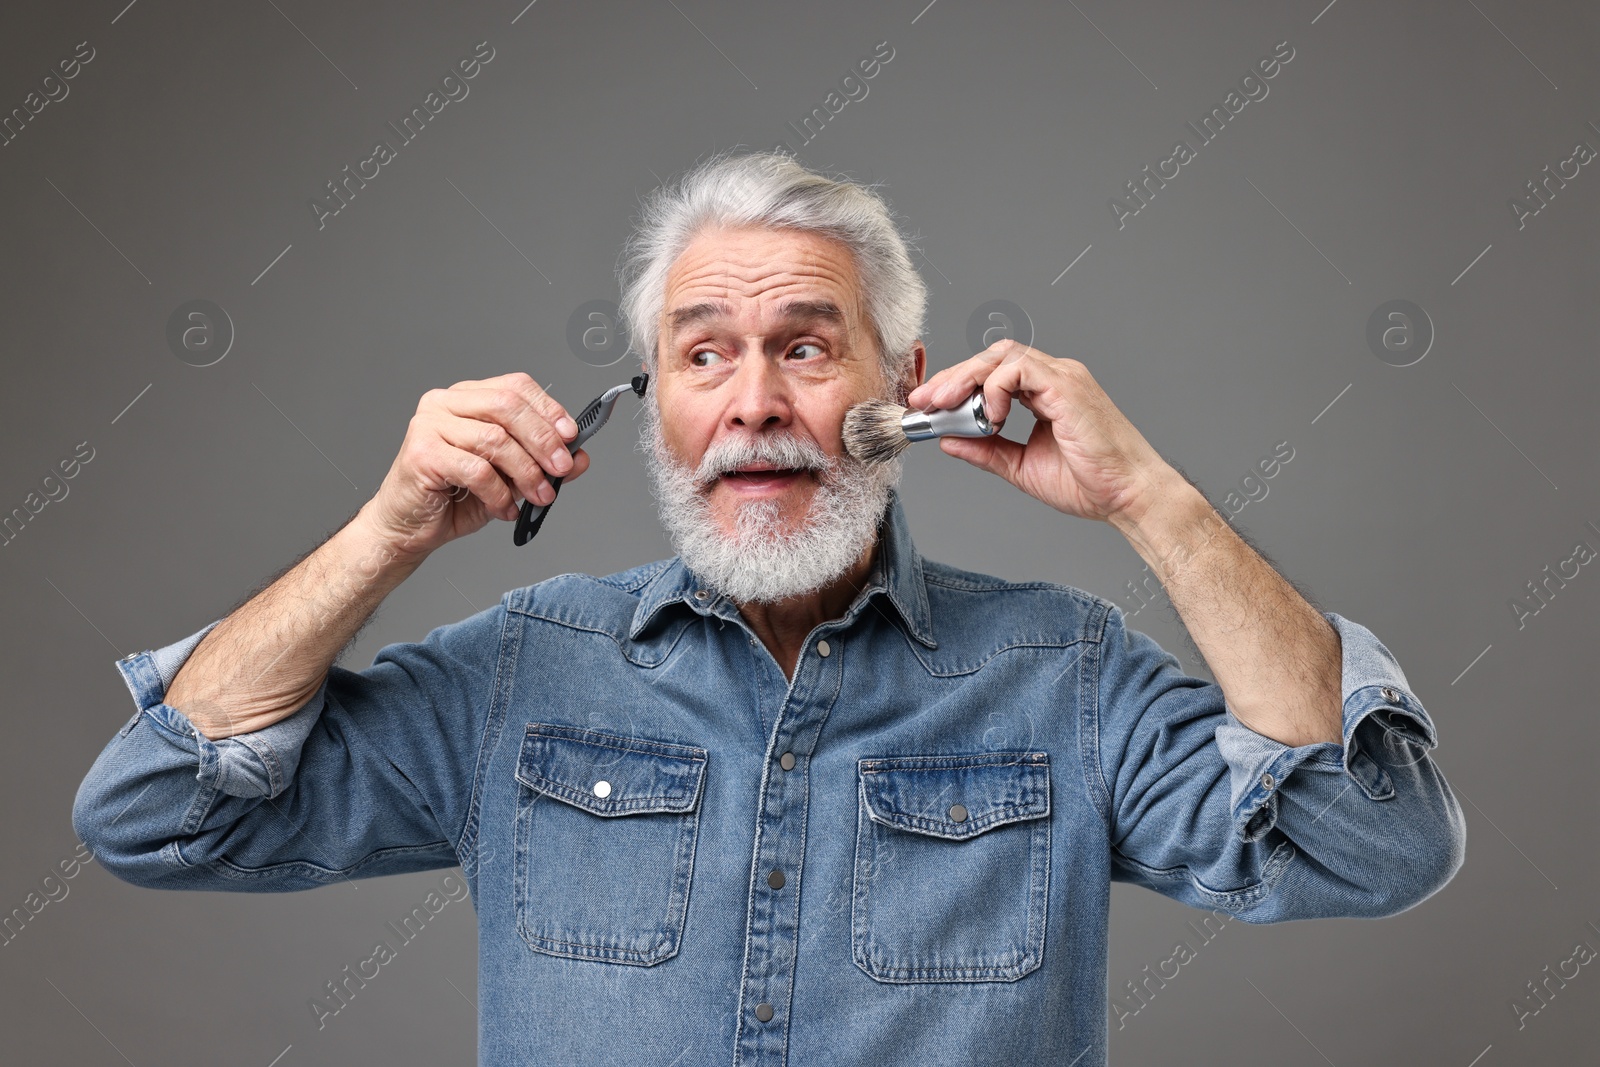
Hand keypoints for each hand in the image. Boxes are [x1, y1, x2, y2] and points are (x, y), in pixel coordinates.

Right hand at [357, 371, 590, 559]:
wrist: (408, 527)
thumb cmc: (453, 497)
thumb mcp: (510, 478)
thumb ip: (542, 464)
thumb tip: (580, 458)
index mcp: (468, 398)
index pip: (515, 387)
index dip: (548, 410)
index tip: (571, 437)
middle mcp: (446, 403)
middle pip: (507, 406)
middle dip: (543, 440)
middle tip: (561, 469)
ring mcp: (430, 425)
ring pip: (495, 439)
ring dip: (526, 472)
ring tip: (538, 496)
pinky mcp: (422, 453)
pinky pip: (476, 469)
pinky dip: (499, 493)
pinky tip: (505, 509)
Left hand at [903, 340, 1179, 526]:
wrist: (1128, 496)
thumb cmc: (1090, 482)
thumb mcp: (1022, 467)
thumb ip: (986, 451)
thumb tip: (949, 441)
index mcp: (1045, 393)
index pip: (993, 372)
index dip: (957, 384)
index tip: (929, 405)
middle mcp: (1054, 378)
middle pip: (992, 357)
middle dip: (953, 376)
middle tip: (925, 400)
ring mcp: (1062, 378)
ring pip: (1002, 356)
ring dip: (966, 378)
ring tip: (946, 405)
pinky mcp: (1067, 386)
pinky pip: (1020, 368)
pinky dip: (995, 388)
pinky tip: (990, 417)